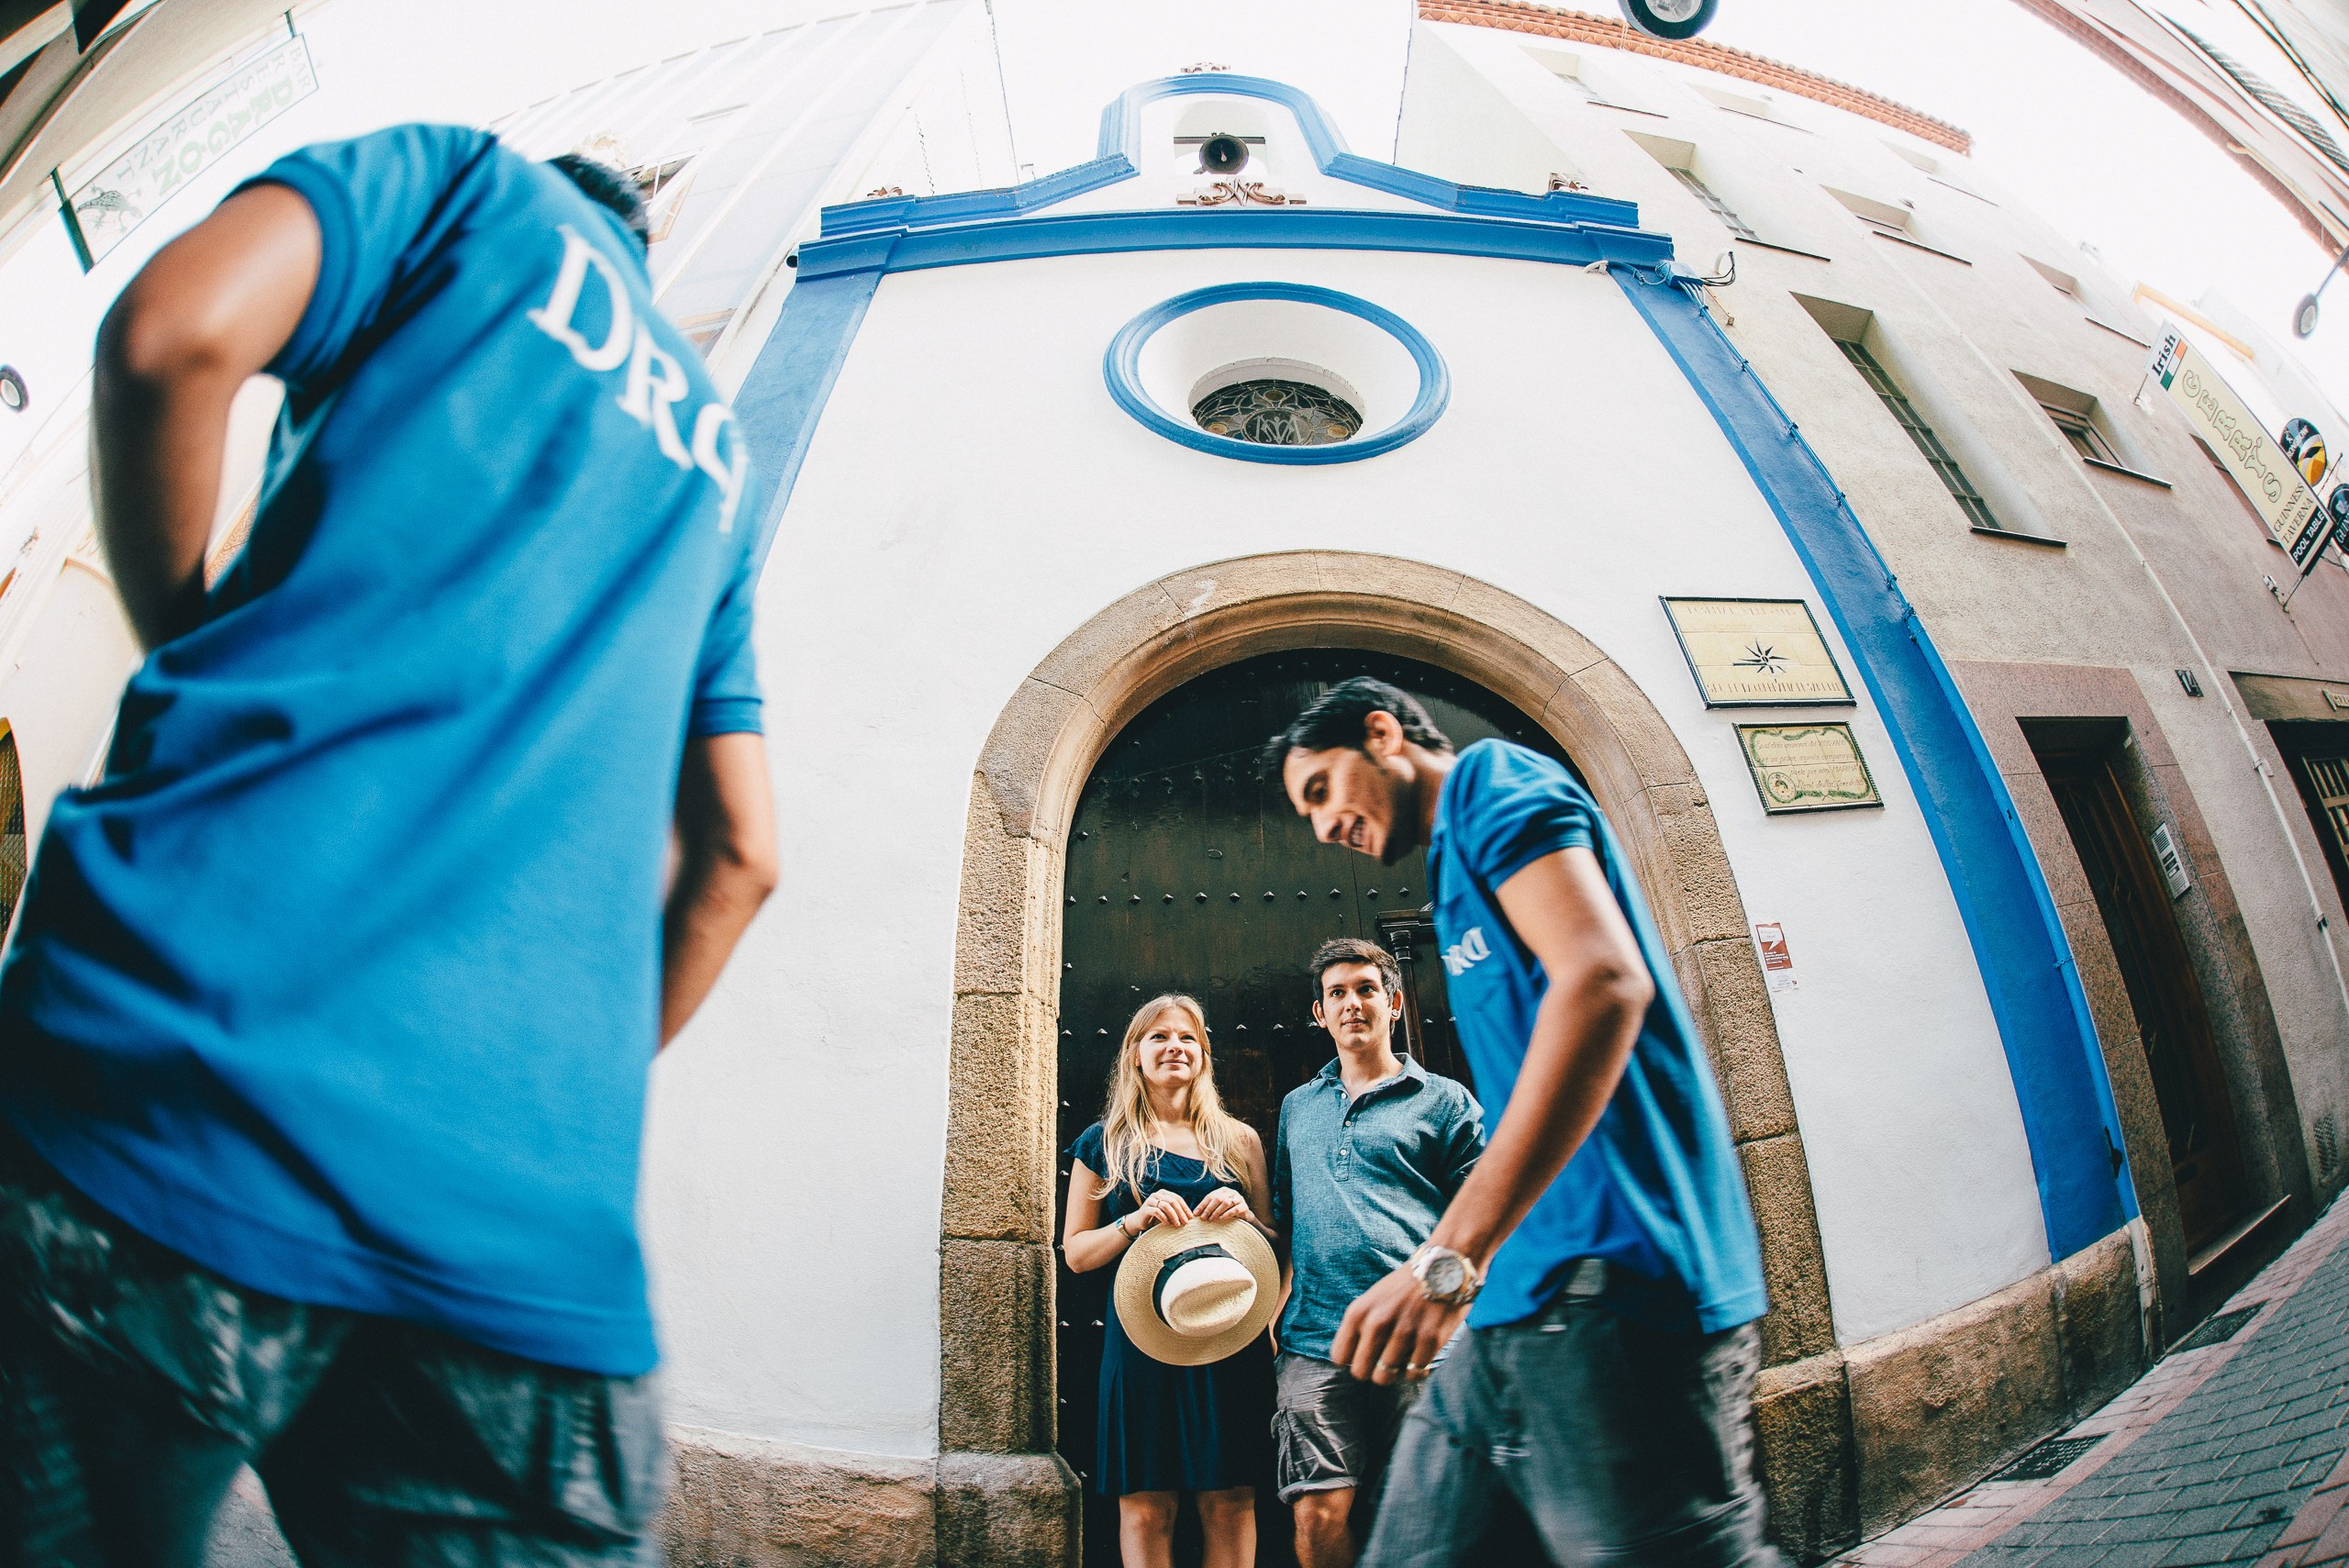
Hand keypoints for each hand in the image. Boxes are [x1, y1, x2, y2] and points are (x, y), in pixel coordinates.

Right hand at [1135, 1190, 1194, 1230]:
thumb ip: (1176, 1211)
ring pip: (1165, 1205)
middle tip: (1186, 1222)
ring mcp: (1150, 1200)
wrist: (1139, 1221)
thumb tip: (1191, 1216)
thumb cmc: (1156, 1217)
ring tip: (1177, 1224)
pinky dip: (1164, 1218)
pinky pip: (1157, 1211)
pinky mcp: (1145, 1208)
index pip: (1177, 1198)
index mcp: (1164, 1193)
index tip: (1191, 1217)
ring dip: (1173, 1215)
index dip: (1185, 1207)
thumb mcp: (1167, 1212)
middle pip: (1173, 1201)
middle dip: (1181, 1212)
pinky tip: (1167, 1224)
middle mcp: (1157, 1194)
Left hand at [1193, 1186, 1252, 1222]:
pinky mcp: (1244, 1206)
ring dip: (1217, 1211)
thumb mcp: (1217, 1207)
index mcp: (1223, 1190)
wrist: (1243, 1215)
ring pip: (1226, 1203)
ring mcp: (1239, 1198)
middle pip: (1218, 1199)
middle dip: (1209, 1209)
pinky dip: (1227, 1214)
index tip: (1196, 1214)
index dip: (1202, 1205)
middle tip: (1203, 1217)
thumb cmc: (1227, 1211)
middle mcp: (1231, 1192)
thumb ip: (1207, 1208)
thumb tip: (1195, 1213)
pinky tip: (1221, 1218)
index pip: (1210, 1196)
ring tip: (1211, 1219)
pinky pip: (1235, 1209)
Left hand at [1332, 1262, 1468, 1386]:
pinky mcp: (1429, 1340)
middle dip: (1371, 1370)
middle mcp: (1377, 1323)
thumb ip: (1359, 1327)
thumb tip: (1352, 1361)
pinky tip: (1420, 1356)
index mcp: (1358, 1312)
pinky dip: (1416, 1370)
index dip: (1352, 1360)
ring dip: (1394, 1371)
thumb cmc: (1404, 1287)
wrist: (1443, 1267)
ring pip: (1385, 1377)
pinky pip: (1413, 1374)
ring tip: (1403, 1356)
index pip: (1339, 1357)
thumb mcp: (1372, 1299)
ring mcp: (1403, 1333)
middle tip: (1384, 1361)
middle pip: (1360, 1372)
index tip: (1365, 1355)